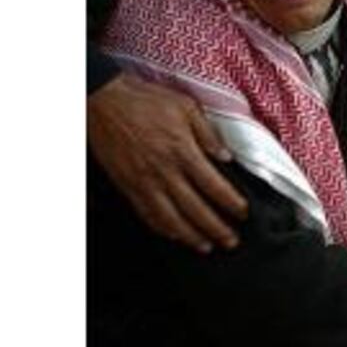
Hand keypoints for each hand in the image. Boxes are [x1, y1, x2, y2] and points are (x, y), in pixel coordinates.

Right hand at [88, 73, 247, 252]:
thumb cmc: (146, 100)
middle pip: (195, 209)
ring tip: (208, 247)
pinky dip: (163, 229)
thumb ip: (208, 134)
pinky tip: (175, 235)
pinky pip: (147, 214)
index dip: (231, 203)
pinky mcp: (126, 186)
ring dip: (191, 237)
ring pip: (171, 219)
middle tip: (232, 242)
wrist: (103, 101)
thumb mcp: (186, 107)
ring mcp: (143, 182)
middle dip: (217, 229)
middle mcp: (164, 172)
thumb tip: (226, 158)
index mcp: (183, 151)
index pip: (214, 186)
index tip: (244, 214)